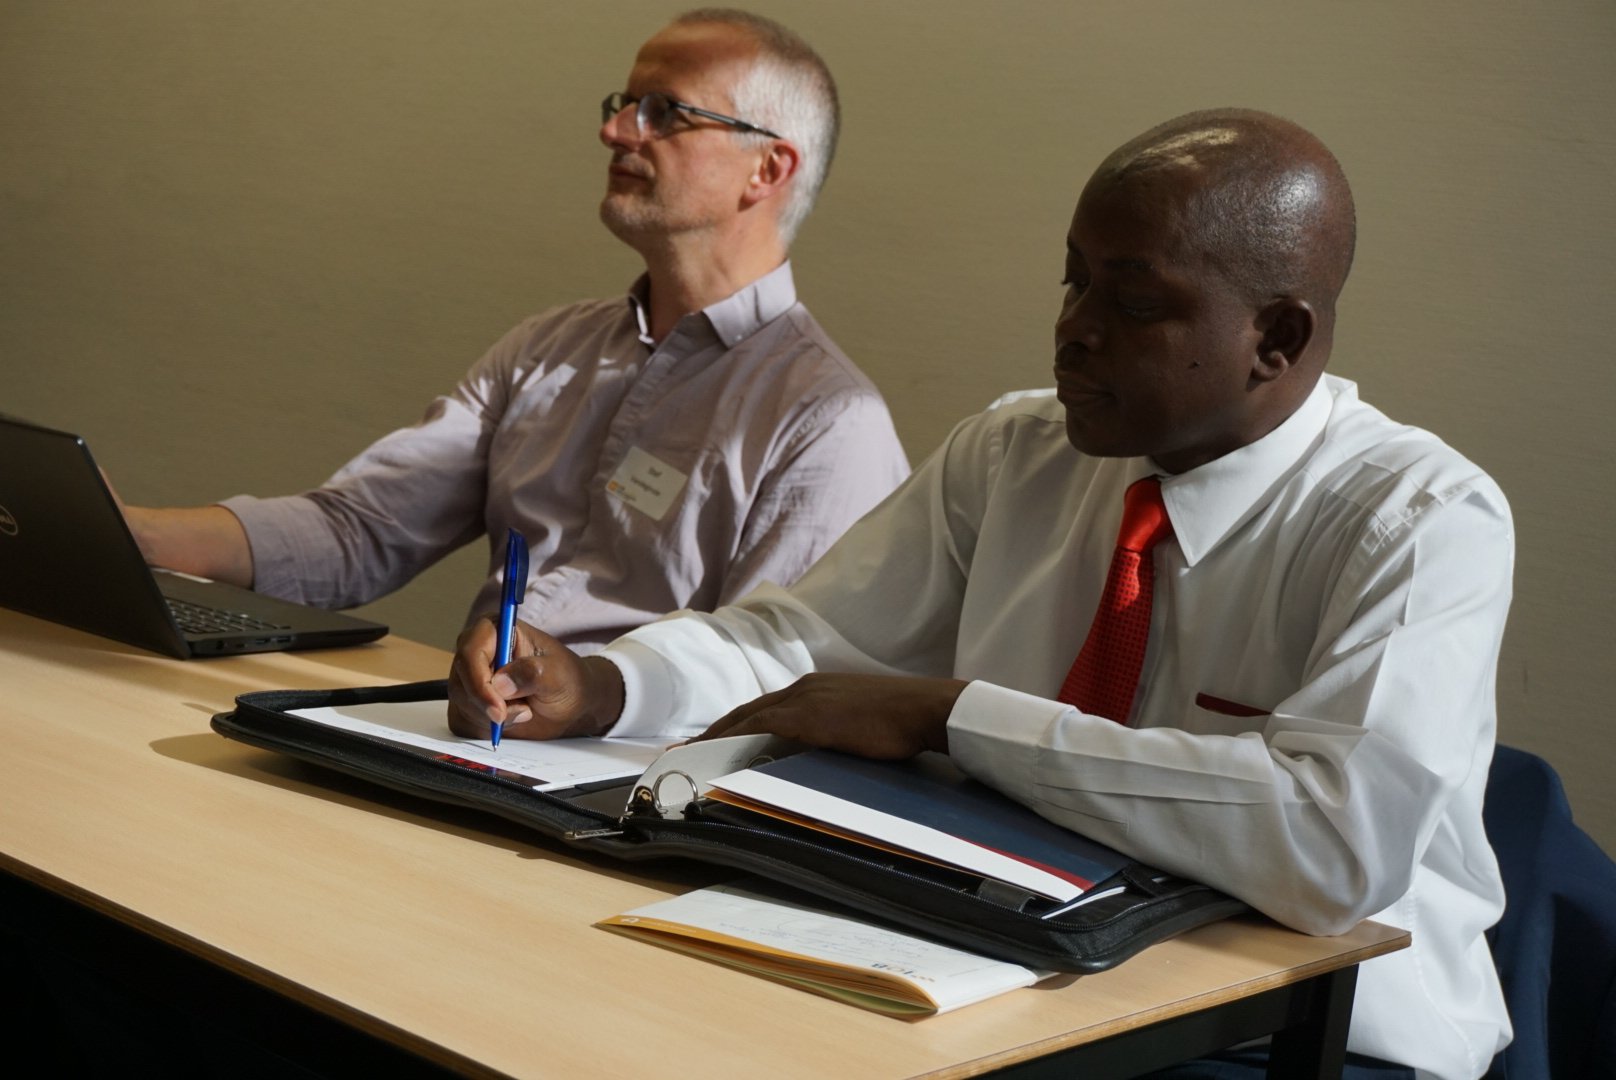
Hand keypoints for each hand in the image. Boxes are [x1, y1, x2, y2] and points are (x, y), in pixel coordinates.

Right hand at [446, 617, 623, 740]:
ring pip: (462, 703)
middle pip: (462, 681)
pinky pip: (465, 720)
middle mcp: (476, 651)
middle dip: (489, 705)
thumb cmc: (566, 679)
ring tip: (526, 710)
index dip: (480, 683)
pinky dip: (487, 727)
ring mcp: (469, 678)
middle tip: (523, 713)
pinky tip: (513, 719)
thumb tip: (500, 683)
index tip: (498, 709)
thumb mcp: (558, 673)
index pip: (471, 653)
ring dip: (493, 717)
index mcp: (494, 630)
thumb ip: (532, 673)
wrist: (570, 703)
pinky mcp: (468, 702)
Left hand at [692, 673, 966, 758]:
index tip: (709, 742)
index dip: (733, 725)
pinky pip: (756, 728)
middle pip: (744, 711)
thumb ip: (837, 733)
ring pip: (743, 718)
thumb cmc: (903, 722)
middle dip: (711, 732)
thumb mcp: (862, 724)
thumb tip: (824, 757)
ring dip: (712, 738)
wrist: (924, 708)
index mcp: (815, 690)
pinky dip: (730, 739)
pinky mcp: (807, 716)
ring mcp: (803, 699)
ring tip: (684, 756)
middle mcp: (803, 688)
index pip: (763, 708)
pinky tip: (713, 753)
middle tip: (680, 751)